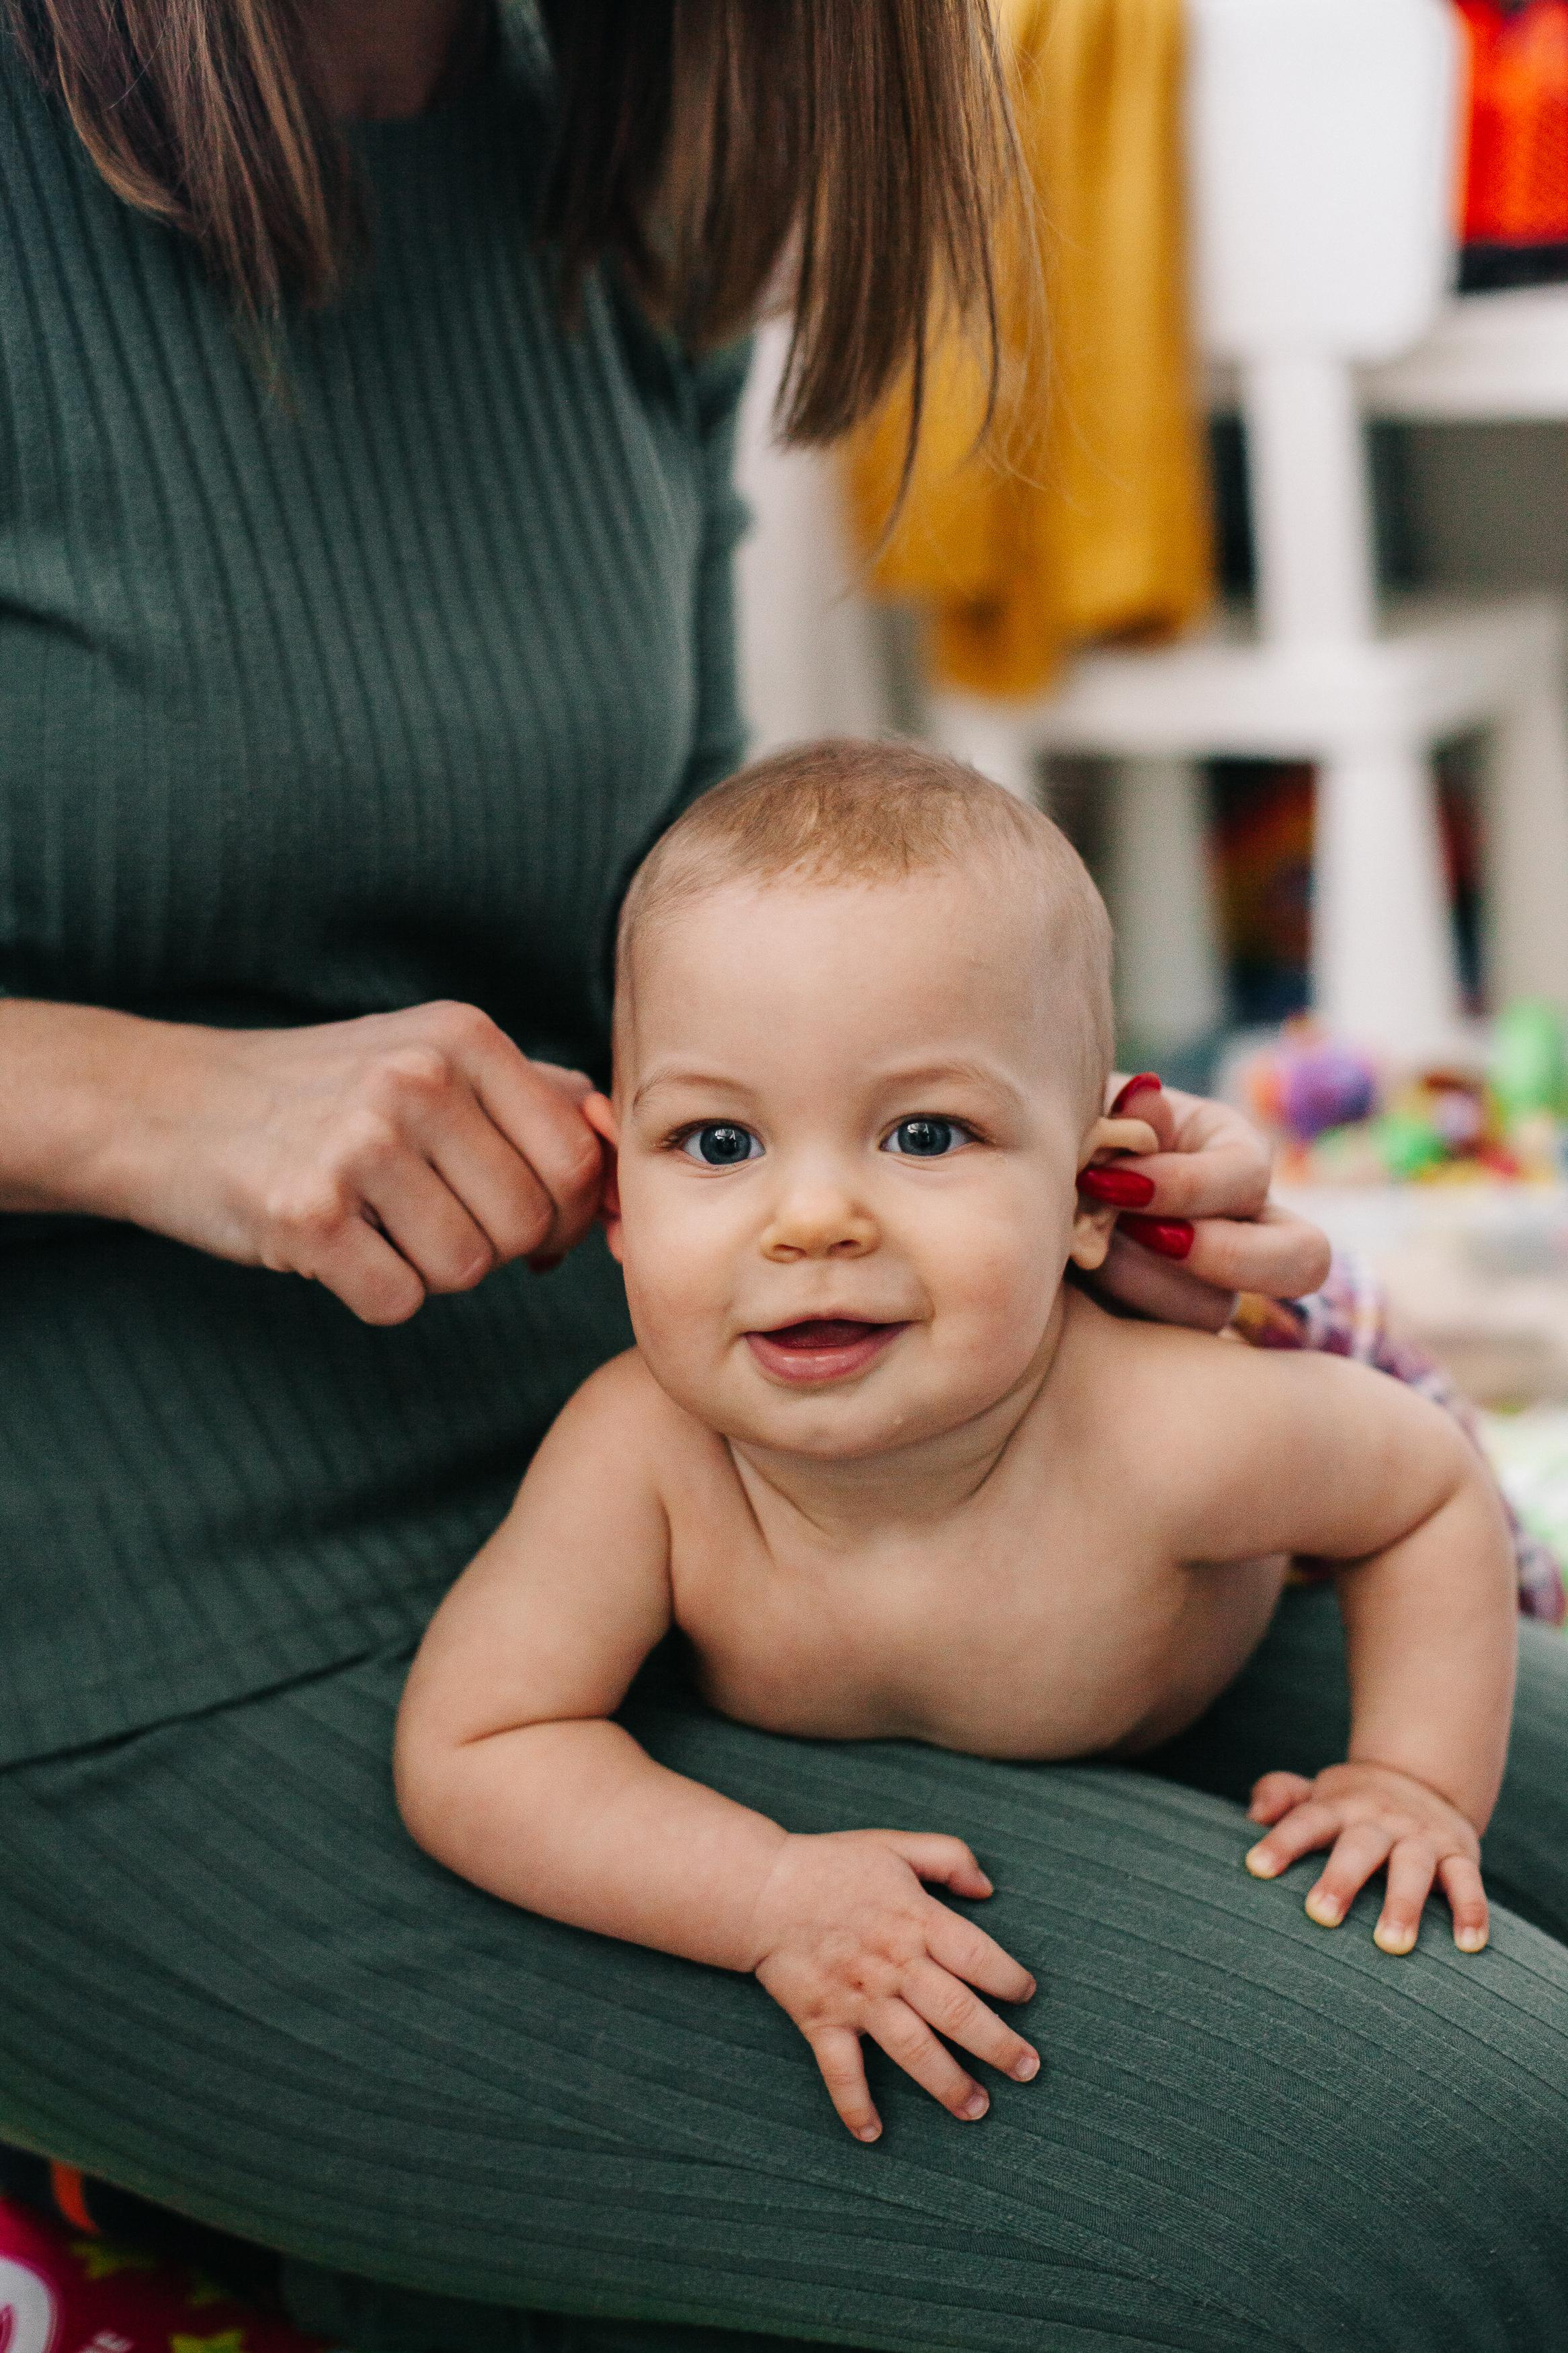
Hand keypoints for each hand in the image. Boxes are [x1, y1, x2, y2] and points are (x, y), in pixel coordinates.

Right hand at [100, 1002, 604, 1323]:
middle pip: (530, 1223)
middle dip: (497, 1246)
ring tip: (380, 1224)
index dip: (566, 1210)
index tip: (526, 1216)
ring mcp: (358, 1143)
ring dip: (431, 1269)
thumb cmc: (324, 1093)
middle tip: (436, 1221)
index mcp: (464, 1038)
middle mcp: (417, 1079)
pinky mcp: (306, 1213)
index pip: (579, 1158)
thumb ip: (533, 1094)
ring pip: (468, 1269)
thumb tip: (621, 1159)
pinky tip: (340, 1248)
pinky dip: (375, 1293)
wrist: (169, 1103)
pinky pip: (398, 1301)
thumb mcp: (430, 1055)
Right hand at [748, 1830, 1037, 2140]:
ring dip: (948, 2083)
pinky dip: (855, 2105)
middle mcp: (893, 1964)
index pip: (977, 1956)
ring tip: (978, 2109)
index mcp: (916, 1919)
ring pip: (913, 2049)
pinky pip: (841, 2071)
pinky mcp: (821, 2021)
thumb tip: (988, 1888)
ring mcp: (857, 1997)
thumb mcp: (896, 1845)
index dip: (1009, 1978)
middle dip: (998, 2045)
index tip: (1027, 1996)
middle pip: (956, 2011)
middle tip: (1028, 2070)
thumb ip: (949, 1857)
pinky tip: (872, 2134)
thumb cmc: (832, 1865)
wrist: (761, 1889)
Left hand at [1082, 1075, 1330, 1330]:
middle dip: (1222, 1256)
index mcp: (1232, 1154)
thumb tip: (1145, 1097)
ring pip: (1216, 1311)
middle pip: (1301, 1260)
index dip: (1184, 1184)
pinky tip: (1068, 1295)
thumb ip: (1117, 1114)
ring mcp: (1211, 1286)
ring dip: (1141, 1286)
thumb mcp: (1085, 1113)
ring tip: (1078, 1257)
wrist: (1019, 1194)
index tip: (1104, 1181)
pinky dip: (1114, 1325)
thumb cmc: (1061, 1139)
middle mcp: (1243, 1224)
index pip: (1249, 1175)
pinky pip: (1162, 1349)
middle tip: (1132, 1236)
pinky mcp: (1163, 1331)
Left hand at [1244, 1762, 1488, 1955]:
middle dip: (1341, 1879)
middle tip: (1321, 1916)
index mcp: (1338, 1806)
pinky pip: (1467, 1881)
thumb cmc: (1350, 1805)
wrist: (1423, 1779)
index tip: (1256, 1868)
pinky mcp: (1458, 1853)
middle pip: (1359, 1846)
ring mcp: (1421, 1836)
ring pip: (1413, 1866)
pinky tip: (1469, 1945)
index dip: (1281, 1842)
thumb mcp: (1316, 1793)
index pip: (1305, 1822)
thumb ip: (1280, 1795)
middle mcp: (1379, 1818)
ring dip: (1404, 1905)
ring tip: (1391, 1946)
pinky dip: (1471, 1911)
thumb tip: (1252, 1816)